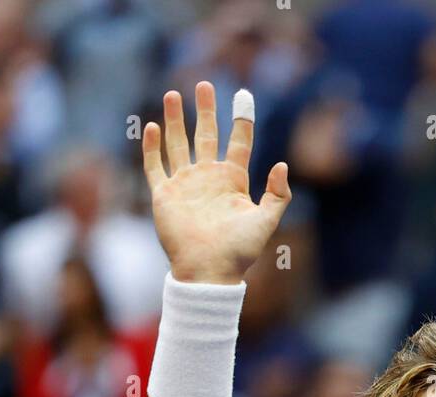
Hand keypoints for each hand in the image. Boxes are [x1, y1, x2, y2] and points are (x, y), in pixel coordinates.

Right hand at [142, 80, 291, 284]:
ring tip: (174, 95)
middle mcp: (209, 178)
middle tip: (204, 85)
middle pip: (207, 135)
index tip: (242, 94)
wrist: (208, 272)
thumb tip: (283, 164)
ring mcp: (185, 185)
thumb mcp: (265, 222)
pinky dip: (152, 147)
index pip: (239, 141)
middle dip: (205, 110)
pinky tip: (153, 126)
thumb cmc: (238, 252)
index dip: (242, 118)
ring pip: (179, 144)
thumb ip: (278, 194)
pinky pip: (155, 166)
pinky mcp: (164, 196)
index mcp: (233, 181)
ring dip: (176, 120)